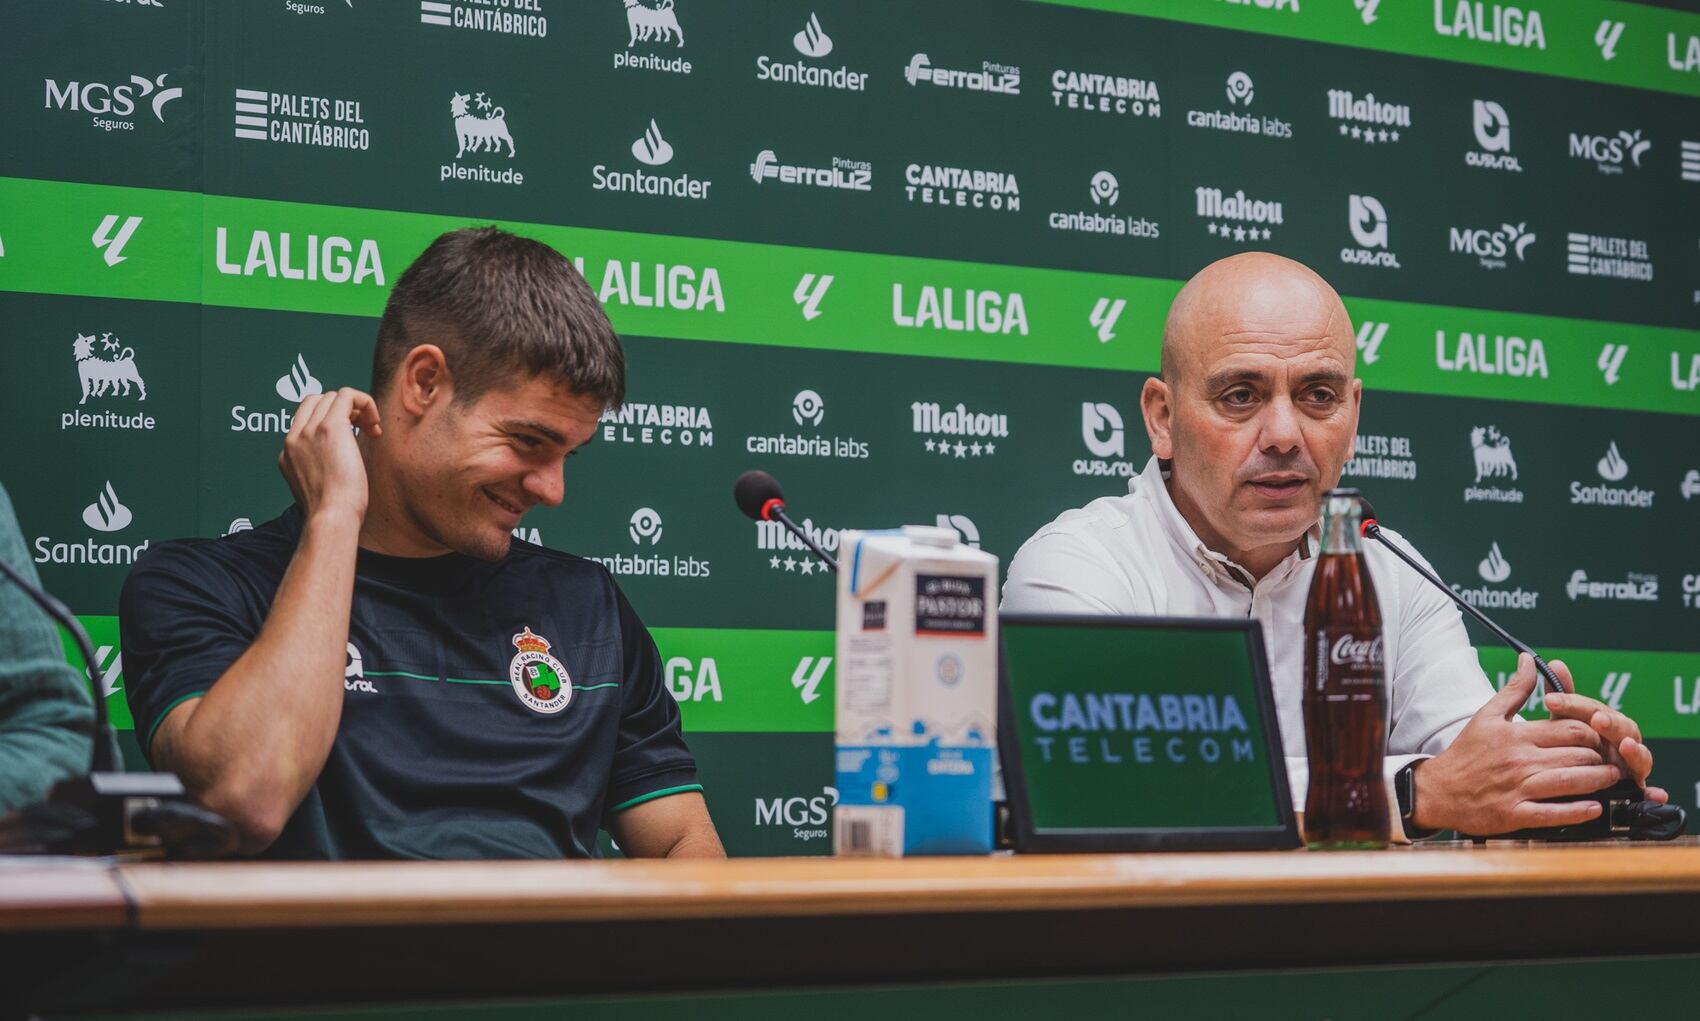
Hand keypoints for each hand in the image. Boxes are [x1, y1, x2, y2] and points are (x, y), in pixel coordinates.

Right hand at [278, 387, 380, 521]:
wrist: (331, 517)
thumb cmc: (333, 512)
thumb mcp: (317, 487)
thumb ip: (319, 468)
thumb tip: (337, 461)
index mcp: (288, 453)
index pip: (305, 419)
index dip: (331, 420)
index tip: (351, 438)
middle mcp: (294, 438)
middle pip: (317, 401)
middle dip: (343, 410)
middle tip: (363, 430)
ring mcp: (309, 430)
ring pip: (333, 396)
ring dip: (357, 408)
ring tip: (371, 429)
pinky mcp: (330, 426)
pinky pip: (347, 395)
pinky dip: (365, 402)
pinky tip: (374, 425)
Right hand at [1412, 653, 1619, 833]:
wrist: (1437, 790)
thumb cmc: (1466, 753)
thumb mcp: (1487, 716)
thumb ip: (1514, 690)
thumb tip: (1529, 661)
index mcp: (1516, 735)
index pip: (1569, 728)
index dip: (1592, 732)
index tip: (1598, 737)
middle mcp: (1519, 760)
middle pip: (1577, 755)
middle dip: (1600, 757)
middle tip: (1609, 760)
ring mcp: (1517, 788)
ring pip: (1570, 782)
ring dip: (1598, 781)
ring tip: (1610, 779)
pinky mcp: (1514, 814)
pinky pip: (1553, 813)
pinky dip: (1578, 812)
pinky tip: (1593, 807)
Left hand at [1543, 659, 1666, 803]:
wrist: (1570, 782)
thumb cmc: (1569, 748)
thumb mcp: (1560, 725)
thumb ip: (1563, 698)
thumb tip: (1556, 663)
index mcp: (1604, 723)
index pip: (1593, 708)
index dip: (1574, 703)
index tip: (1551, 699)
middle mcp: (1620, 742)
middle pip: (1623, 728)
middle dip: (1610, 722)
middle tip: (1596, 719)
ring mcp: (1628, 764)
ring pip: (1639, 755)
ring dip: (1635, 750)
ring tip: (1625, 744)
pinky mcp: (1632, 788)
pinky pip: (1646, 792)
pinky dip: (1653, 793)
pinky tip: (1656, 793)